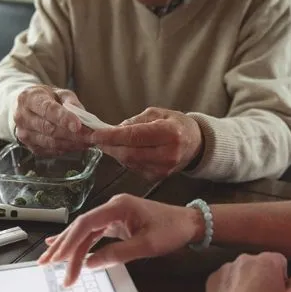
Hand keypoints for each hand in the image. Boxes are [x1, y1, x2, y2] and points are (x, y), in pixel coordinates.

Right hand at [13, 85, 91, 155]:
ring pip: (52, 143)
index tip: (78, 125)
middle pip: (50, 129)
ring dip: (73, 144)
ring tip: (89, 141)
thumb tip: (84, 117)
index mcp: (29, 98)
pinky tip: (78, 145)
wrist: (28, 109)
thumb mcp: (60, 93)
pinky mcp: (30, 147)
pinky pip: (52, 151)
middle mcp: (22, 117)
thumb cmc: (47, 99)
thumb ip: (72, 102)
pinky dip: (67, 149)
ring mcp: (24, 134)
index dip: (63, 118)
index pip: (47, 110)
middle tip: (93, 136)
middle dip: (74, 134)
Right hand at [37, 194, 204, 285]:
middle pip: (82, 226)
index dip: (70, 242)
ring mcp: (113, 213)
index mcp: (118, 207)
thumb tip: (89, 265)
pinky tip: (66, 245)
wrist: (188, 222)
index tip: (58, 260)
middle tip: (46, 264)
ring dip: (70, 246)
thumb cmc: (171, 231)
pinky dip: (81, 241)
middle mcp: (112, 207)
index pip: (87, 223)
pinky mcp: (116, 221)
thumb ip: (117, 254)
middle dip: (64, 246)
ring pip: (86, 230)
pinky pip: (94, 232)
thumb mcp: (146, 245)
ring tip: (50, 259)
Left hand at [89, 107, 203, 180]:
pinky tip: (125, 151)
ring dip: (116, 153)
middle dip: (109, 147)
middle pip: (129, 154)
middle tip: (97, 139)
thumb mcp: (157, 114)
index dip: (111, 136)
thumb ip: (135, 121)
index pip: (134, 136)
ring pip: (129, 163)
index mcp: (169, 133)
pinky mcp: (158, 177)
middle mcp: (168, 154)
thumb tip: (114, 130)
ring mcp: (163, 169)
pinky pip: (134, 169)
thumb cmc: (175, 124)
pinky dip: (125, 160)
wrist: (195, 145)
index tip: (95, 134)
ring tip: (110, 143)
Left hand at [205, 252, 287, 291]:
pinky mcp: (211, 277)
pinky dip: (228, 288)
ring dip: (243, 282)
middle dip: (260, 277)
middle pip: (257, 264)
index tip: (280, 291)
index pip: (279, 260)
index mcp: (267, 261)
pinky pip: (224, 280)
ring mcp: (226, 266)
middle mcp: (245, 258)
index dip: (280, 276)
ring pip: (238, 271)